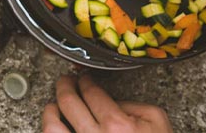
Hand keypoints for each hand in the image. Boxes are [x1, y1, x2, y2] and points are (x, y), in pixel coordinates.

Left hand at [43, 75, 171, 132]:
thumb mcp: (156, 121)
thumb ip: (131, 104)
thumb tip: (107, 99)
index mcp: (119, 126)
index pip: (91, 92)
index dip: (84, 80)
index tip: (83, 78)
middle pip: (68, 102)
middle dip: (64, 85)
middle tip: (66, 81)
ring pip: (52, 127)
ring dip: (49, 111)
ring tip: (53, 106)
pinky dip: (52, 131)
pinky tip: (55, 127)